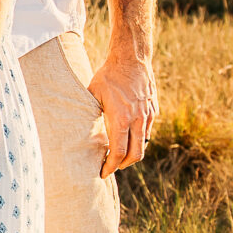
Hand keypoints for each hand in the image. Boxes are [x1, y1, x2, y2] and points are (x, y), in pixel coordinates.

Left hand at [90, 49, 159, 174]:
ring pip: (143, 145)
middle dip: (123, 165)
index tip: (103, 173)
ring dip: (131, 154)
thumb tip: (79, 131)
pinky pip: (147, 133)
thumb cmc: (108, 76)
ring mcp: (147, 116)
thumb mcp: (93, 94)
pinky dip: (138, 140)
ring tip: (118, 155)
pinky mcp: (153, 111)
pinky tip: (127, 138)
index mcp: (120, 118)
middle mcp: (137, 120)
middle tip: (111, 167)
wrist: (132, 59)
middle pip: (135, 155)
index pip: (119, 152)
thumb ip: (90, 115)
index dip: (111, 166)